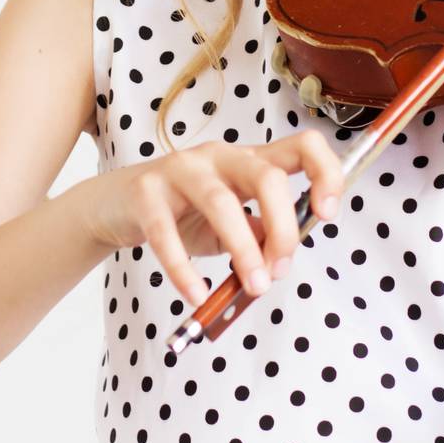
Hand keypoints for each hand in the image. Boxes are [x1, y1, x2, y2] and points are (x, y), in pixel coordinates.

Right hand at [74, 132, 345, 307]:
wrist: (115, 206)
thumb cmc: (183, 213)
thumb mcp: (231, 223)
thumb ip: (260, 234)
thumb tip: (282, 259)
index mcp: (251, 160)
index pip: (302, 147)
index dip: (325, 173)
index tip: (328, 214)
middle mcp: (222, 156)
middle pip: (267, 177)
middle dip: (283, 227)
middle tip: (280, 270)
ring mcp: (181, 169)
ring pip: (222, 203)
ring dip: (243, 250)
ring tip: (253, 286)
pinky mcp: (146, 191)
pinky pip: (167, 232)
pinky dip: (184, 269)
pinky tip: (196, 295)